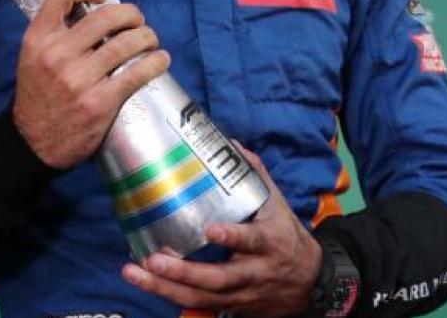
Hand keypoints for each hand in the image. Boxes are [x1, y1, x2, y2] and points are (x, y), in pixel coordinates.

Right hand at [12, 0, 169, 169]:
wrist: (32, 143)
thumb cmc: (38, 95)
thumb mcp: (33, 57)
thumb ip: (56, 33)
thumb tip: (94, 11)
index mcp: (38, 38)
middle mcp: (58, 55)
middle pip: (107, 16)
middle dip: (131, 14)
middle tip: (136, 21)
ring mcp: (79, 79)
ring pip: (127, 43)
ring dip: (147, 37)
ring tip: (149, 40)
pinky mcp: (100, 102)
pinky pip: (137, 73)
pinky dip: (155, 63)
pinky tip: (160, 60)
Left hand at [121, 147, 321, 317]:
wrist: (311, 283)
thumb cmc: (286, 236)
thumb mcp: (278, 205)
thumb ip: (256, 175)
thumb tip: (232, 144)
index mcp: (270, 242)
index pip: (252, 241)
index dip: (233, 238)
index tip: (210, 230)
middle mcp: (255, 272)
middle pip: (219, 278)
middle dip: (184, 271)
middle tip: (154, 258)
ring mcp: (241, 294)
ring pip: (202, 296)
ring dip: (166, 287)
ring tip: (136, 272)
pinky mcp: (230, 306)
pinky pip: (197, 304)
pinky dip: (169, 295)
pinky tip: (145, 282)